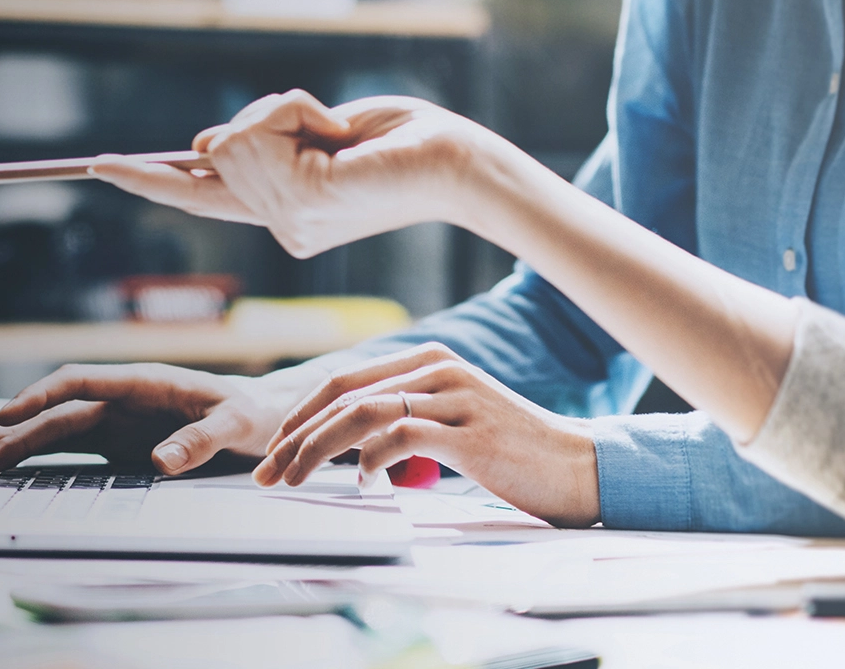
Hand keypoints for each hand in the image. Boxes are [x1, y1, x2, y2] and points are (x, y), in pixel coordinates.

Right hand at [0, 363, 299, 475]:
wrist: (264, 418)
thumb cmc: (252, 414)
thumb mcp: (235, 425)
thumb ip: (200, 439)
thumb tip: (159, 461)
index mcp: (143, 381)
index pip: (81, 380)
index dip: (42, 395)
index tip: (9, 413)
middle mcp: (121, 398)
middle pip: (57, 410)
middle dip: (14, 429)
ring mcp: (116, 421)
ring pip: (56, 429)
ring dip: (16, 442)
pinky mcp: (118, 444)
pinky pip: (72, 450)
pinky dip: (39, 457)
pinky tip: (9, 467)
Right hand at [91, 90, 504, 257]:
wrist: (457, 162)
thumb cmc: (403, 140)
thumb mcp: (320, 130)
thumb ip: (263, 139)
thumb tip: (203, 144)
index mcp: (284, 213)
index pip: (199, 197)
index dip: (147, 178)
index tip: (98, 165)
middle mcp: (280, 227)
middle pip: (216, 149)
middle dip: (266, 115)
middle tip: (330, 125)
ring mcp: (287, 222)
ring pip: (231, 139)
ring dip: (283, 110)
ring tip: (338, 132)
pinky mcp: (299, 202)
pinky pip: (256, 133)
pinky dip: (293, 110)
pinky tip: (334, 132)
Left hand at [253, 344, 599, 526]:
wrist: (578, 468)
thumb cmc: (510, 453)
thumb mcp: (450, 422)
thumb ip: (403, 420)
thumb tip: (349, 445)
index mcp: (429, 361)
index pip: (345, 379)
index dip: (301, 412)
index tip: (273, 448)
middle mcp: (438, 369)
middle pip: (343, 393)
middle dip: (294, 433)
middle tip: (266, 470)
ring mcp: (455, 398)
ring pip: (361, 414)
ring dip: (315, 449)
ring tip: (292, 479)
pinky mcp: (470, 433)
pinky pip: (400, 437)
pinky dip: (370, 461)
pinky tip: (363, 483)